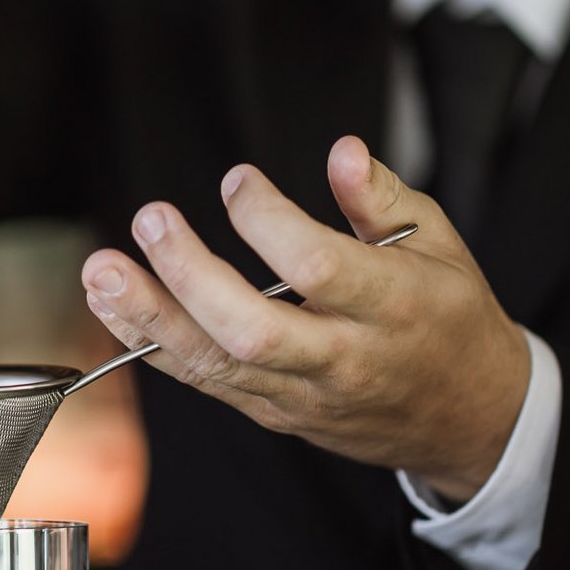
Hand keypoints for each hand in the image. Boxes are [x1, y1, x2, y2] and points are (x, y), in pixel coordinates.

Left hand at [81, 136, 530, 500]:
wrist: (468, 419)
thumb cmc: (449, 319)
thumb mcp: (440, 245)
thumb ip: (382, 197)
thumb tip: (343, 150)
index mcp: (395, 307)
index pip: (318, 266)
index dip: (267, 220)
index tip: (239, 181)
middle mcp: (344, 358)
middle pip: (254, 330)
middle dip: (191, 274)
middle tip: (150, 219)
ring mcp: (304, 394)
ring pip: (217, 364)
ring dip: (150, 316)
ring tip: (101, 270)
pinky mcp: (275, 414)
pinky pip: (206, 382)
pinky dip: (152, 345)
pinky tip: (114, 306)